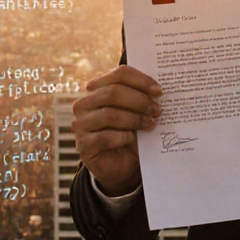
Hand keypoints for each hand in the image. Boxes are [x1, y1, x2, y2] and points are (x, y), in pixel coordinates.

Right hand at [72, 65, 162, 196]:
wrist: (122, 165)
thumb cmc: (130, 133)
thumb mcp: (136, 112)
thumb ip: (141, 98)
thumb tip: (158, 90)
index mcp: (97, 88)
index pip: (119, 74)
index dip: (141, 80)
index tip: (159, 91)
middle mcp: (84, 103)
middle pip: (113, 92)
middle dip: (140, 101)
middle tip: (157, 110)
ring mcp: (80, 124)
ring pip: (110, 114)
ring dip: (135, 119)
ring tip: (151, 124)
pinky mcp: (83, 145)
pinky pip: (104, 137)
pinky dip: (122, 137)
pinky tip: (131, 139)